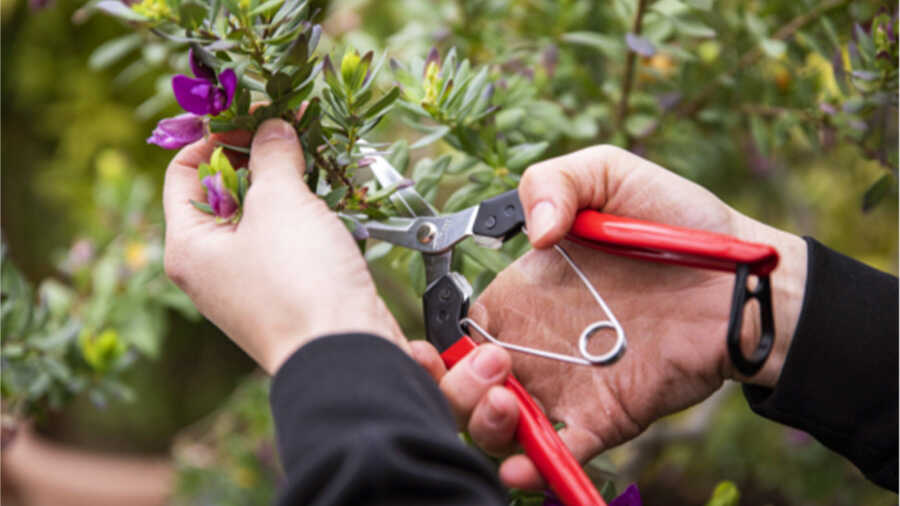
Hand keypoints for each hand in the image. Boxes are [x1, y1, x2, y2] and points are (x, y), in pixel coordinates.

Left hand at [163, 119, 406, 373]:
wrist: (348, 355)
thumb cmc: (298, 281)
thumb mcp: (281, 204)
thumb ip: (273, 155)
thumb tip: (273, 128)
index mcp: (189, 247)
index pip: (184, 172)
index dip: (216, 135)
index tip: (255, 114)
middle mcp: (213, 267)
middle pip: (226, 192)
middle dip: (261, 156)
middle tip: (293, 127)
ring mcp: (252, 283)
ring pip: (265, 216)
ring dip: (290, 183)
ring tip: (318, 153)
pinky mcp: (291, 293)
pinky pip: (292, 241)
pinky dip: (309, 215)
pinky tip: (335, 195)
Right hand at [412, 145, 806, 488]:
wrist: (742, 274)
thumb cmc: (676, 221)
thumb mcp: (608, 173)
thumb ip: (554, 182)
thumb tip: (530, 238)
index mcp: (522, 296)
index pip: (458, 333)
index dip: (435, 348)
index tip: (428, 351)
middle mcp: (535, 347)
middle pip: (467, 389)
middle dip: (456, 391)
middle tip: (495, 368)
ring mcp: (568, 386)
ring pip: (503, 429)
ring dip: (487, 428)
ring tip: (507, 405)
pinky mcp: (607, 417)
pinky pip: (562, 453)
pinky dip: (536, 470)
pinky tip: (525, 467)